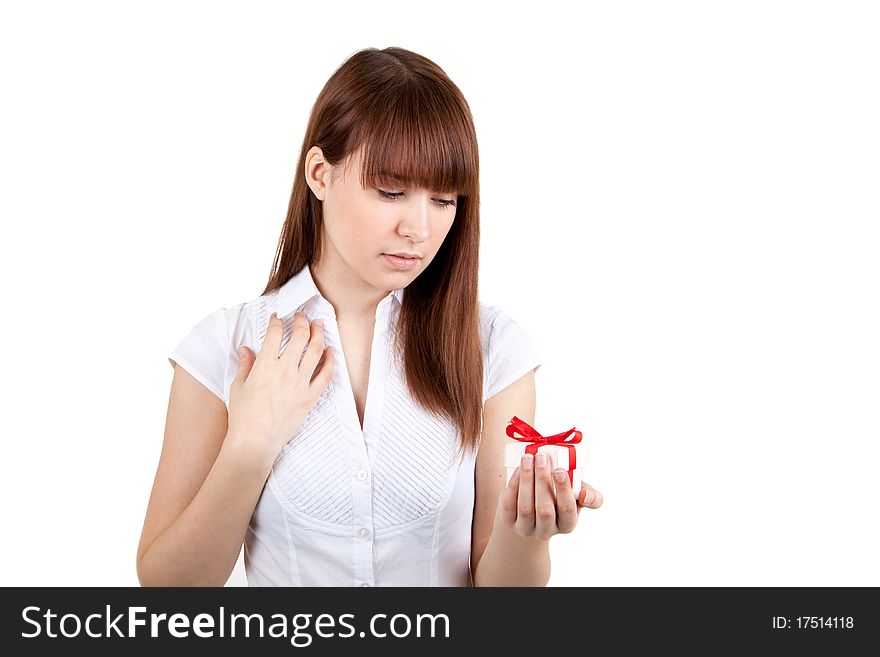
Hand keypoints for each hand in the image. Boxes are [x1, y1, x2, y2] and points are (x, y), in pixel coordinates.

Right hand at [227, 311, 333, 461]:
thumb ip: (245, 364)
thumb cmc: (242, 416)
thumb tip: (245, 348)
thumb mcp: (238, 386)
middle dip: (302, 321)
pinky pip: (326, 375)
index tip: (278, 318)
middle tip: (302, 317)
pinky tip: (330, 351)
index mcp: (264, 366)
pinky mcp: (310, 397)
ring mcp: (300, 384)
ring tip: (319, 325)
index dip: (277, 321)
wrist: (255, 442)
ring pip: (315, 351)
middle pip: (299, 336)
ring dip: (318, 334)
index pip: (274, 334)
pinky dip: (330, 360)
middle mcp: (285, 371)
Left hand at [496, 452, 603, 540]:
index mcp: (567, 523)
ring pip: (526, 507)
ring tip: (528, 458)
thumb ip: (590, 495)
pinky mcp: (508, 521)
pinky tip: (518, 469)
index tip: (559, 470)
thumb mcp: (576, 496)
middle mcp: (546, 530)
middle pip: (545, 510)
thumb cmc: (558, 498)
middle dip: (542, 481)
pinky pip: (509, 504)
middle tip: (541, 457)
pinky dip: (513, 485)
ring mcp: (526, 528)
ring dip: (526, 479)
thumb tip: (586, 494)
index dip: (564, 491)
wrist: (530, 511)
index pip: (568, 510)